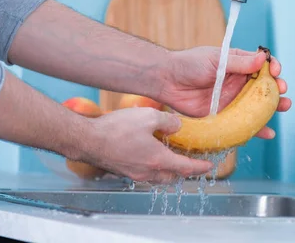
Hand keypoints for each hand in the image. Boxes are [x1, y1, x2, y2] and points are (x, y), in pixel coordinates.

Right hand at [83, 107, 212, 182]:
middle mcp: (147, 171)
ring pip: (157, 176)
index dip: (199, 167)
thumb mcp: (148, 117)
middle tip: (191, 163)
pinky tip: (149, 153)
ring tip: (171, 158)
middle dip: (184, 171)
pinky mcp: (122, 170)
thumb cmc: (116, 129)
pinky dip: (152, 166)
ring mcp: (133, 173)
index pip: (185, 168)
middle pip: (172, 176)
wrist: (86, 140)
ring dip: (167, 170)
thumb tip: (176, 127)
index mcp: (157, 160)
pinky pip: (143, 172)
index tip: (208, 166)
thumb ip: (167, 122)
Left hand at [157, 46, 290, 138]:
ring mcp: (233, 100)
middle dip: (278, 89)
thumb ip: (239, 62)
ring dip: (273, 107)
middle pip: (265, 87)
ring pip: (258, 106)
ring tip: (284, 107)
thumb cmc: (189, 64)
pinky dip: (257, 129)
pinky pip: (244, 124)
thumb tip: (263, 59)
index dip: (273, 68)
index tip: (276, 71)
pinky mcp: (225, 116)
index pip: (263, 65)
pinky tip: (268, 133)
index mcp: (238, 64)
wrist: (167, 81)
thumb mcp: (216, 59)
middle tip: (283, 91)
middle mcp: (239, 82)